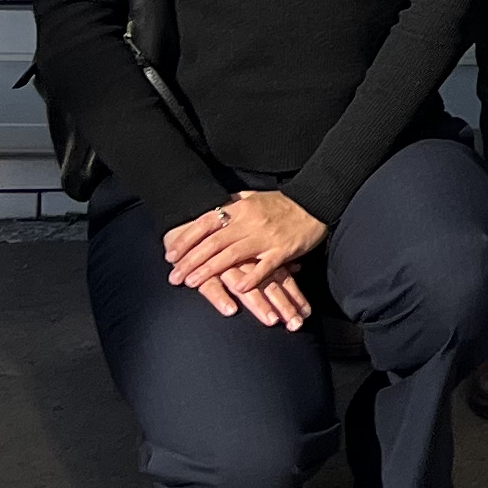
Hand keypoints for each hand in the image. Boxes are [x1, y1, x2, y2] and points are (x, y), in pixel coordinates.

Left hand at [163, 194, 324, 326]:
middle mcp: (250, 222)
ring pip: (232, 256)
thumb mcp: (254, 197)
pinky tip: (237, 290)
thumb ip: (232, 204)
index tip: (171, 256)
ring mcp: (266, 237)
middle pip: (213, 243)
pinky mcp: (283, 251)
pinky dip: (251, 278)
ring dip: (209, 270)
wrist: (316, 202)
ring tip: (191, 283)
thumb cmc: (283, 202)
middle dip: (190, 261)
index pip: (206, 223)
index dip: (186, 240)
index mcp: (241, 208)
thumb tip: (212, 209)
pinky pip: (265, 267)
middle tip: (173, 277)